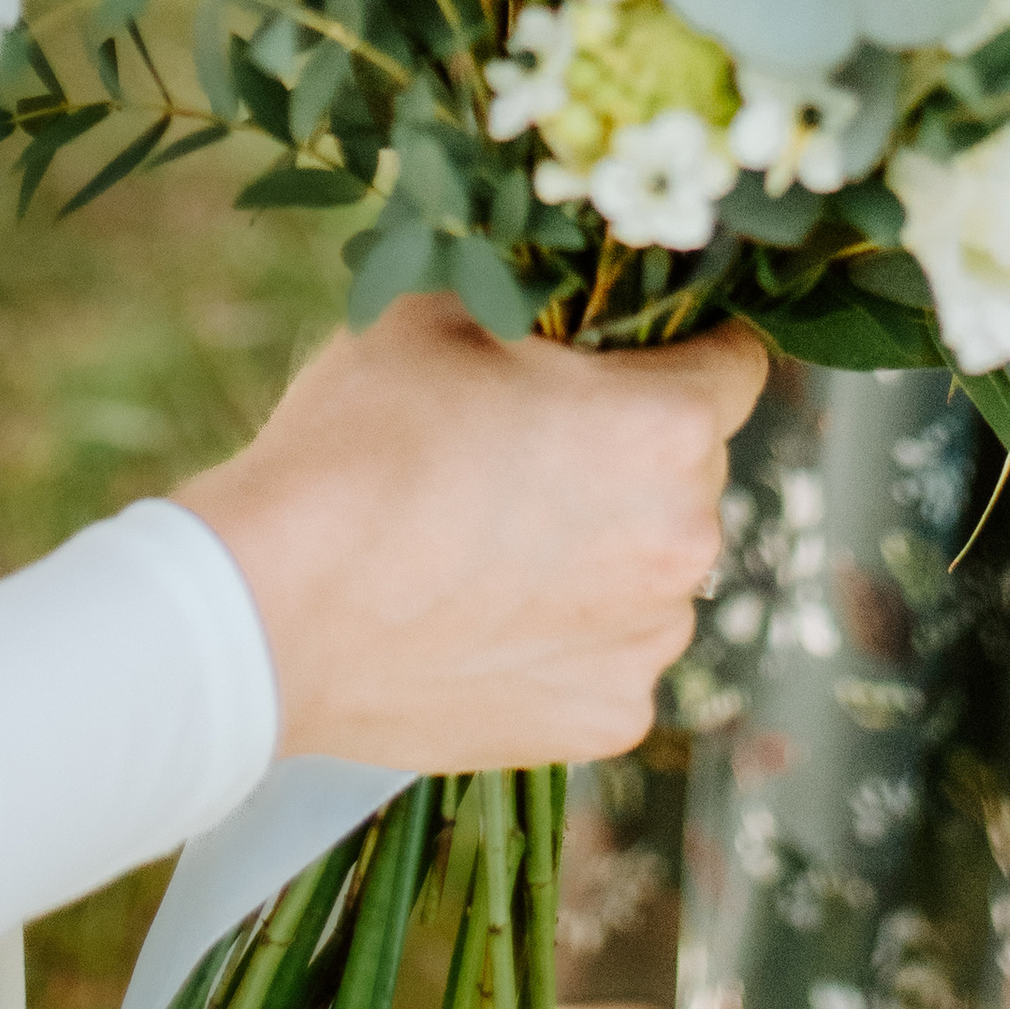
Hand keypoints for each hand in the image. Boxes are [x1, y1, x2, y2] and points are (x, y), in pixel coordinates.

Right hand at [178, 295, 765, 768]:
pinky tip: (488, 612)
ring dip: (609, 543)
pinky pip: (615, 651)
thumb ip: (539, 296)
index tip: (629, 349)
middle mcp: (687, 540)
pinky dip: (572, 631)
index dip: (683, 341)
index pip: (737, 361)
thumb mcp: (443, 309)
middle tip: (534, 443)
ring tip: (496, 537)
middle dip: (635, 447)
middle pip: (694, 468)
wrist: (272, 611)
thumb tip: (570, 287)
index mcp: (667, 425)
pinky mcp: (606, 721)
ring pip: (657, 565)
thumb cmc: (360, 440)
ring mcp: (650, 643)